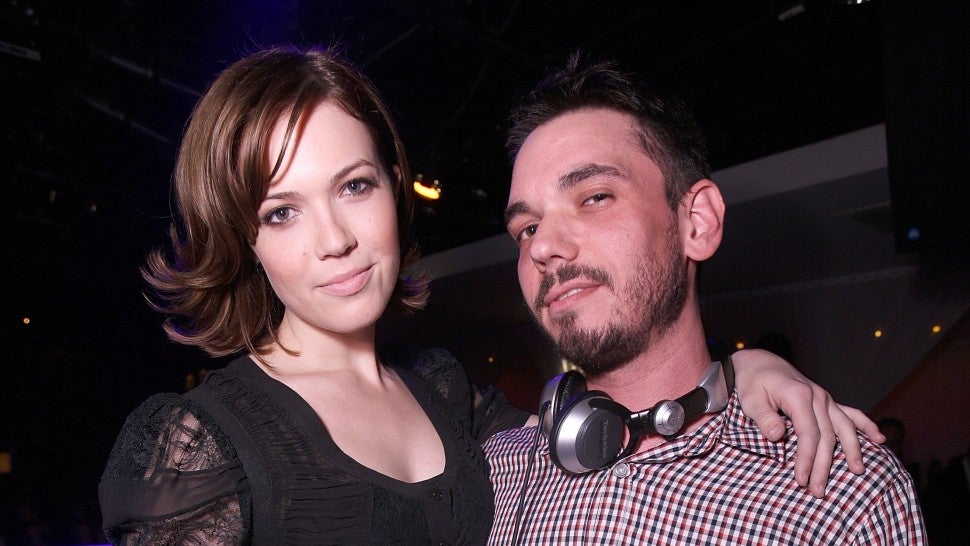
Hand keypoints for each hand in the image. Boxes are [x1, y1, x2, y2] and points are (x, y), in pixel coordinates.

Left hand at [731, 349, 884, 497]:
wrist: (758, 363)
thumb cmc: (752, 382)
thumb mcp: (750, 400)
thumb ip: (764, 418)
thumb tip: (777, 436)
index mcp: (799, 396)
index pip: (808, 434)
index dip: (807, 459)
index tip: (801, 480)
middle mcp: (817, 397)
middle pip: (827, 436)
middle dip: (824, 465)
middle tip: (818, 491)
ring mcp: (824, 398)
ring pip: (843, 427)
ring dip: (852, 450)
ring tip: (857, 471)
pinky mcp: (826, 400)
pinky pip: (850, 413)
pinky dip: (865, 425)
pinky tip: (879, 438)